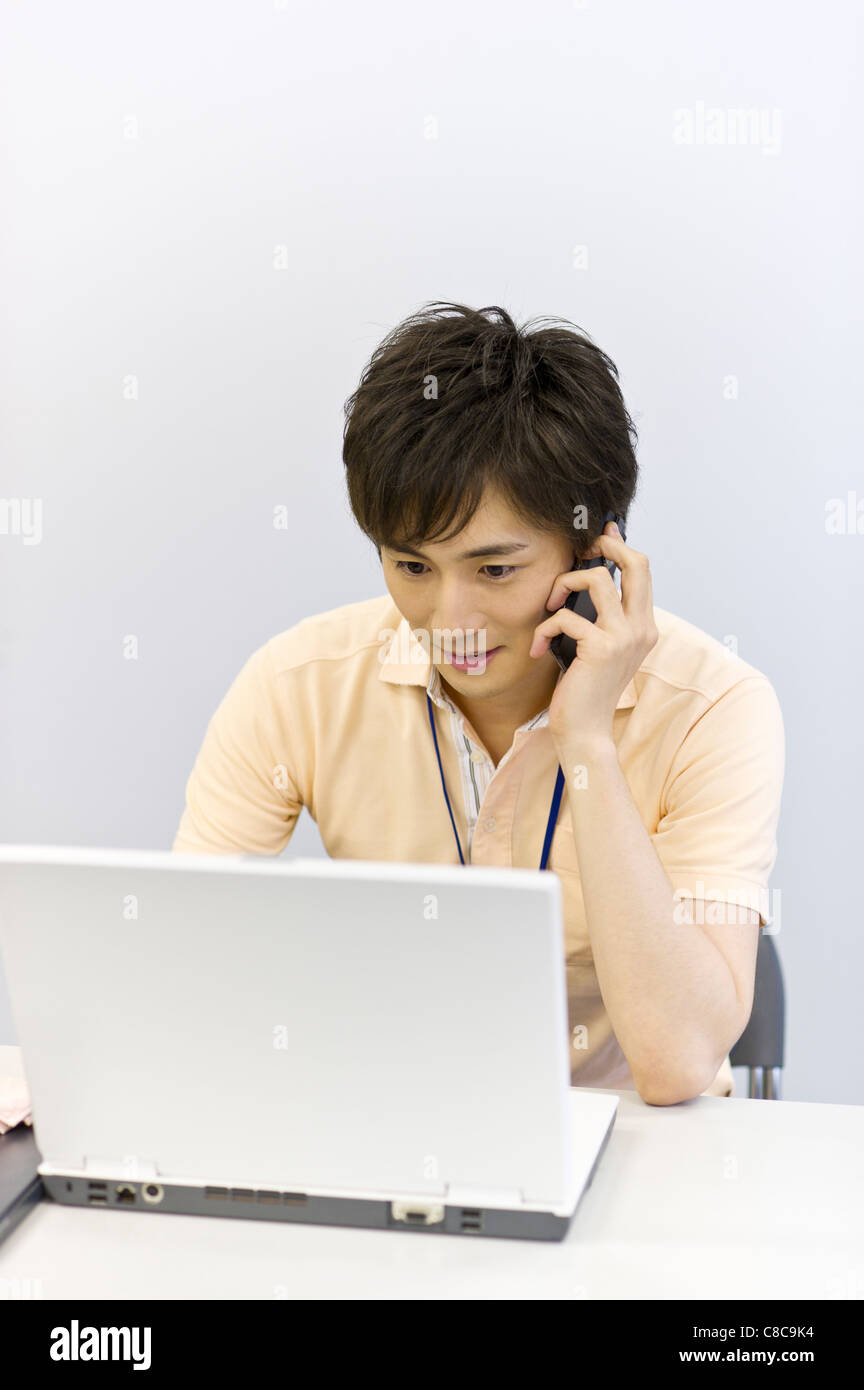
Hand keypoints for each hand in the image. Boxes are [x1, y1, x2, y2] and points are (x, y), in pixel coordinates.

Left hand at [529, 521, 658, 745]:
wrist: (585, 731)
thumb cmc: (585, 689)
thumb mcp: (599, 648)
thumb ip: (601, 618)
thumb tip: (586, 580)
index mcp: (644, 627)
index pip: (642, 572)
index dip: (622, 547)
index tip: (603, 534)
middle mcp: (641, 628)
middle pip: (635, 563)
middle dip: (605, 545)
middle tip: (581, 548)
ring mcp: (624, 637)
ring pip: (596, 580)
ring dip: (564, 584)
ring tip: (550, 607)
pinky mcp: (601, 647)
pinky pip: (565, 617)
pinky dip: (544, 628)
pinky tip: (538, 648)